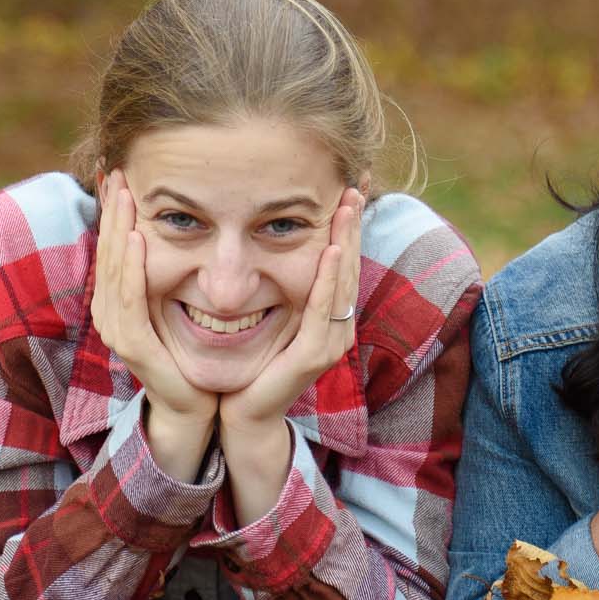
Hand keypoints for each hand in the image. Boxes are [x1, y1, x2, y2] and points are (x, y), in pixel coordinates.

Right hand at [91, 171, 216, 450]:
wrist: (195, 403)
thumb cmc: (189, 351)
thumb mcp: (175, 302)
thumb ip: (168, 271)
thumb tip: (172, 227)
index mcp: (117, 300)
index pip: (113, 246)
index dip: (113, 211)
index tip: (120, 174)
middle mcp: (110, 312)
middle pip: (108, 251)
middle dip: (112, 211)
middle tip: (116, 171)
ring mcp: (118, 329)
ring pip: (115, 269)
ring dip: (118, 229)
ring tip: (123, 195)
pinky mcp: (134, 345)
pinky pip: (130, 299)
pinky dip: (132, 268)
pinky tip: (137, 239)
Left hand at [218, 187, 365, 434]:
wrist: (243, 413)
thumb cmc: (251, 364)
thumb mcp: (269, 316)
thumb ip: (278, 287)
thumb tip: (269, 240)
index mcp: (329, 317)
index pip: (342, 264)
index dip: (347, 228)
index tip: (347, 190)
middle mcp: (338, 327)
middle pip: (349, 267)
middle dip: (352, 226)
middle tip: (355, 186)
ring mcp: (331, 341)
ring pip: (343, 283)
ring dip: (347, 242)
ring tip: (348, 207)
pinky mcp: (316, 355)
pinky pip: (325, 308)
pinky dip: (330, 278)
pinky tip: (332, 250)